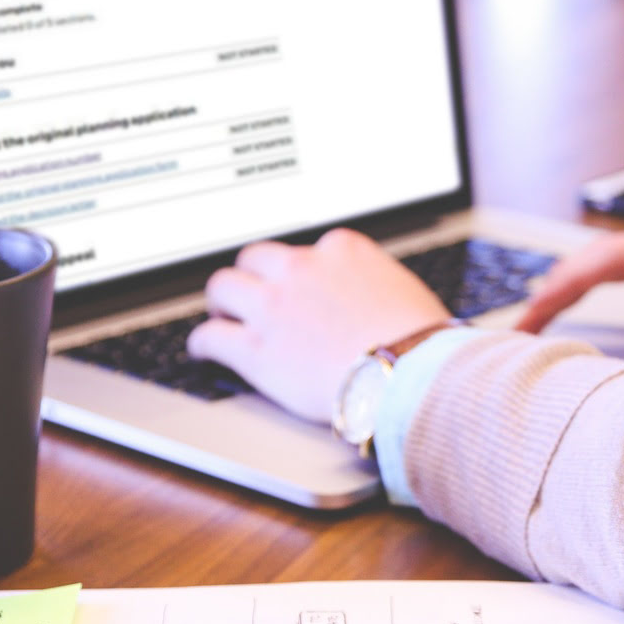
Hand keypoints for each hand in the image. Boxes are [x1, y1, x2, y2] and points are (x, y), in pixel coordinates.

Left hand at [187, 228, 449, 422]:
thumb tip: (373, 297)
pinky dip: (203, 343)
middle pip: (255, 258)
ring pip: (224, 287)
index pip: (305, 250)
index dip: (296, 272)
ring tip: (222, 316)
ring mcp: (274, 307)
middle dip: (251, 276)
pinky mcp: (256, 349)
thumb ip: (373, 283)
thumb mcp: (402, 289)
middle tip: (250, 295)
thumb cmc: (421, 341)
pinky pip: (210, 337)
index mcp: (341, 249)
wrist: (410, 374)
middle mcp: (301, 268)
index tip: (295, 285)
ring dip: (221, 302)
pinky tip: (204, 351)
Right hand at [516, 218, 623, 373]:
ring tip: (530, 334)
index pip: (609, 260)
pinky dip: (595, 300)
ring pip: (609, 268)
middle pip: (597, 259)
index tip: (528, 321)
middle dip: (552, 292)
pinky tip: (572, 325)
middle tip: (513, 336)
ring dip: (570, 294)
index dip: (561, 289)